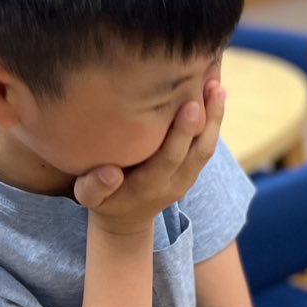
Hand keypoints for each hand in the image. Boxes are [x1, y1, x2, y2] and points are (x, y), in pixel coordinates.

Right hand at [74, 80, 226, 235]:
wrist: (127, 221)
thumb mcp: (88, 198)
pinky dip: (212, 121)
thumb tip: (110, 173)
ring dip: (216, 117)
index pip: (171, 158)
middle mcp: (174, 182)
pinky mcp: (191, 170)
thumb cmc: (104, 201)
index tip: (192, 105)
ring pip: (207, 147)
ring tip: (217, 85)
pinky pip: (206, 145)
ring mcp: (187, 177)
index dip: (183, 132)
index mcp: (149, 186)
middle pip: (199, 150)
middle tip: (213, 85)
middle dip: (209, 118)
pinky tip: (212, 95)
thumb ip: (94, 187)